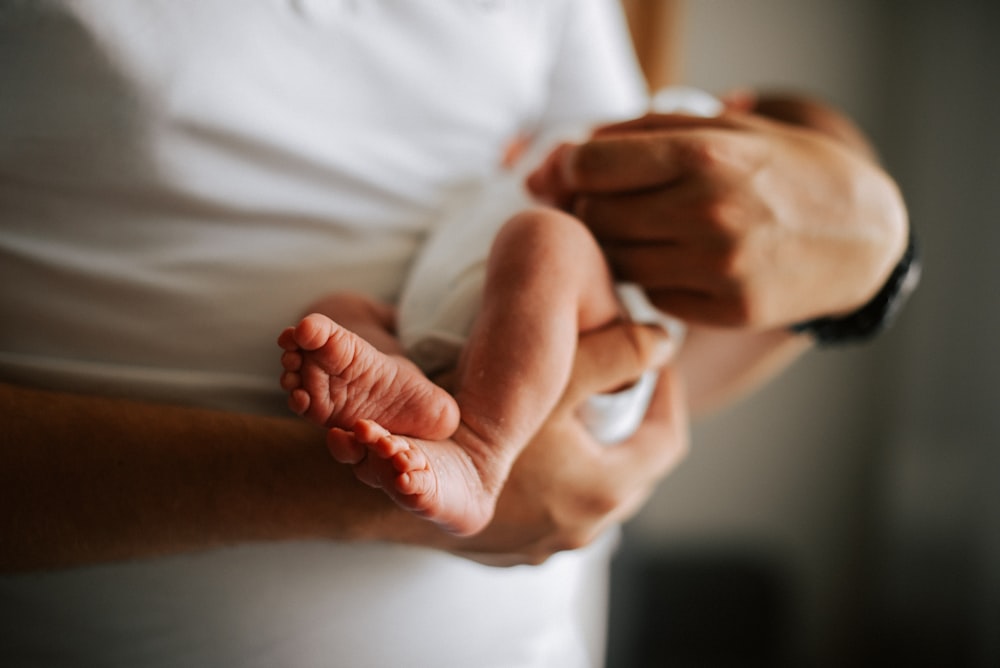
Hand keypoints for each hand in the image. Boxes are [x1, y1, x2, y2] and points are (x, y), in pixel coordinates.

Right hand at [446, 322, 687, 565]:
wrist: (393, 487)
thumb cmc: (471, 431)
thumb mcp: (552, 378)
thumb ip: (615, 354)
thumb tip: (664, 338)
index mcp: (604, 490)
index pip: (667, 441)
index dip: (668, 397)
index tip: (655, 364)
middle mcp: (581, 529)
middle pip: (632, 471)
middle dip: (632, 428)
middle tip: (616, 386)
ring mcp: (543, 545)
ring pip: (590, 494)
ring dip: (592, 457)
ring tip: (573, 415)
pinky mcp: (510, 551)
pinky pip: (550, 512)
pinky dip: (555, 482)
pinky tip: (531, 453)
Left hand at [527, 103, 908, 328]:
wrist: (861, 234)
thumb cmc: (781, 170)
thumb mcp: (721, 129)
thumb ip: (636, 134)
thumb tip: (553, 163)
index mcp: (703, 155)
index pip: (589, 166)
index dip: (567, 169)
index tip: (571, 174)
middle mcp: (707, 212)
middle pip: (594, 217)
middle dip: (589, 209)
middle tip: (612, 203)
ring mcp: (718, 267)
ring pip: (617, 262)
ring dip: (618, 246)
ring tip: (647, 230)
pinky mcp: (727, 309)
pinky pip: (652, 295)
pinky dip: (652, 277)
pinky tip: (678, 260)